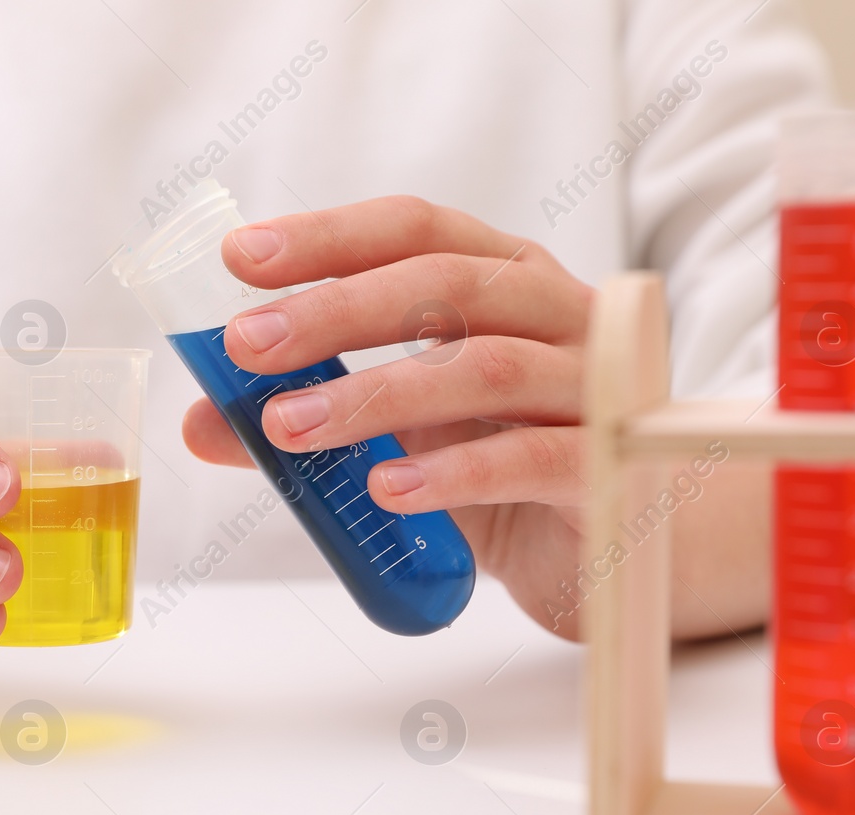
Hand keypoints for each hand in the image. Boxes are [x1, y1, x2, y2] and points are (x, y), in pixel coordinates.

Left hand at [182, 197, 767, 639]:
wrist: (649, 543)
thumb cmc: (522, 466)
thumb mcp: (410, 436)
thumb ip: (317, 421)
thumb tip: (205, 420)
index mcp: (509, 283)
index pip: (417, 231)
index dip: (330, 236)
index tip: (242, 257)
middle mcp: (559, 315)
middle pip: (447, 284)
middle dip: (335, 308)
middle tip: (247, 342)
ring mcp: (597, 388)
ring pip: (484, 367)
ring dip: (376, 393)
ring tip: (289, 427)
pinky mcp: (616, 469)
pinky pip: (534, 458)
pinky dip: (454, 473)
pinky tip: (388, 488)